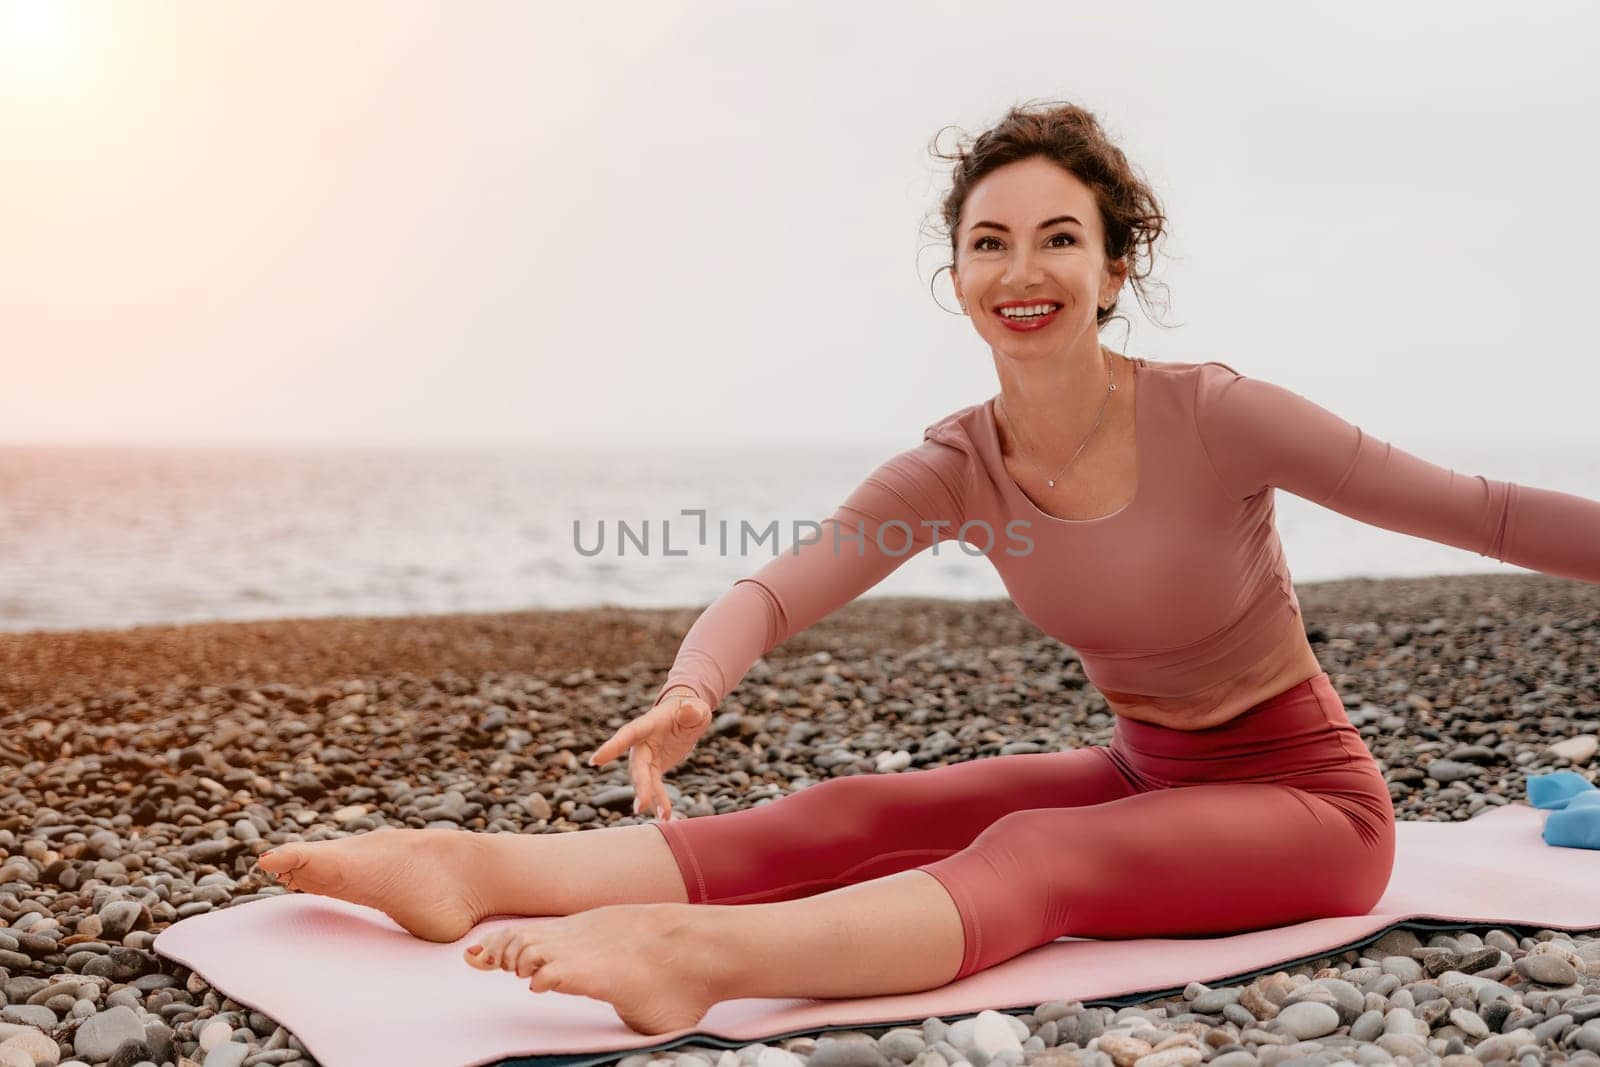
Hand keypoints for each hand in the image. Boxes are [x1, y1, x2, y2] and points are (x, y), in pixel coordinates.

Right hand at [587, 693, 711, 821]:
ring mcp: (646, 757)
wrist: (686, 717)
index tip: (595, 761)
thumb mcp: (696, 709)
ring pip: (643, 780)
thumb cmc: (690, 710)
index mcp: (648, 724)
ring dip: (649, 798)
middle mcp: (642, 742)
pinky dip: (660, 801)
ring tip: (662, 816)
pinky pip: (654, 787)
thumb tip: (690, 710)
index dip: (612, 747)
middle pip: (637, 765)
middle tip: (641, 806)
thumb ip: (693, 711)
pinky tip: (666, 816)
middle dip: (640, 785)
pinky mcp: (653, 768)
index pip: (628, 734)